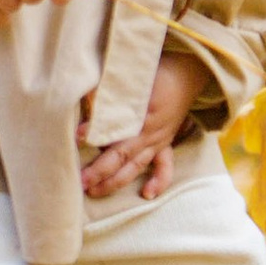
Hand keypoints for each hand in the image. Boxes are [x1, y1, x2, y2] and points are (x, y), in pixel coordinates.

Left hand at [80, 49, 212, 203]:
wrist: (188, 70)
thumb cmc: (157, 70)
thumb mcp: (134, 76)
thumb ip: (111, 87)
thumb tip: (86, 94)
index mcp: (143, 112)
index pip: (116, 127)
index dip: (96, 133)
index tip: (77, 137)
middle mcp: (151, 131)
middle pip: (123, 156)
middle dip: (100, 171)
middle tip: (80, 181)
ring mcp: (159, 140)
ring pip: (136, 166)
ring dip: (115, 181)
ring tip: (94, 191)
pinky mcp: (165, 143)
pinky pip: (165, 167)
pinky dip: (158, 181)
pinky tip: (147, 194)